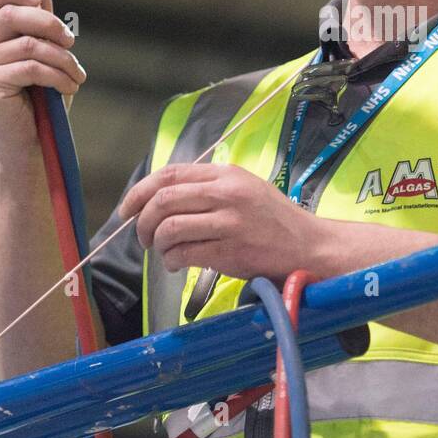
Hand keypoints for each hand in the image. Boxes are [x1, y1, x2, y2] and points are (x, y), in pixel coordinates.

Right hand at [0, 0, 85, 158]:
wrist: (33, 143)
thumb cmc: (40, 99)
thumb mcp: (45, 54)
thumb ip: (40, 21)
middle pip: (10, 14)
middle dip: (49, 24)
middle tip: (70, 41)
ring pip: (29, 44)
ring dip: (63, 59)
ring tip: (76, 76)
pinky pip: (31, 67)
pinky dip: (58, 76)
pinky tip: (69, 88)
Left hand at [119, 163, 324, 282]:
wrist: (310, 247)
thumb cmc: (276, 221)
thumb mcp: (246, 189)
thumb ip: (210, 188)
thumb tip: (162, 199)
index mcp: (227, 174)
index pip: (170, 174)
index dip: (140, 191)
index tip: (128, 209)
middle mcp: (227, 193)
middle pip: (164, 200)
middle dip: (142, 221)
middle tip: (143, 237)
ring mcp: (229, 222)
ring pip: (170, 228)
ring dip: (157, 244)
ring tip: (164, 252)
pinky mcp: (231, 250)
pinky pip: (184, 253)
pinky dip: (172, 260)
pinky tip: (178, 263)